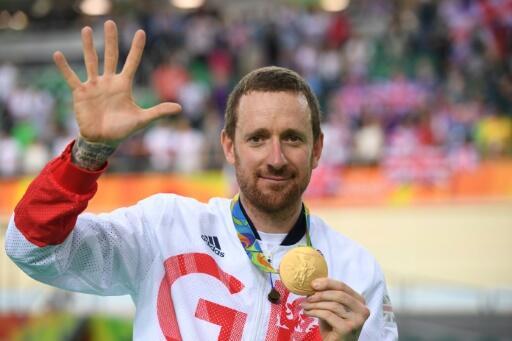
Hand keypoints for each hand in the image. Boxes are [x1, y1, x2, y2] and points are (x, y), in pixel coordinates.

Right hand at [53, 20, 180, 144]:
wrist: (103, 140)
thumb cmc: (122, 130)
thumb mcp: (142, 120)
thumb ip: (158, 111)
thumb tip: (180, 108)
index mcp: (124, 85)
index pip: (132, 62)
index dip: (137, 48)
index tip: (141, 32)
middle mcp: (109, 81)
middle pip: (111, 56)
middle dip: (111, 40)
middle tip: (110, 23)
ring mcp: (94, 86)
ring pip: (91, 61)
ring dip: (88, 46)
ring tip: (87, 30)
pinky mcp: (80, 93)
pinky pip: (71, 78)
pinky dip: (64, 67)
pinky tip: (57, 54)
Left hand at [302, 278, 369, 340]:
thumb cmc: (334, 327)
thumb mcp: (332, 308)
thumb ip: (328, 296)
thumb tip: (314, 283)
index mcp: (359, 301)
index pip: (343, 286)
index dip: (327, 283)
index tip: (313, 283)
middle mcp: (362, 310)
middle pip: (339, 294)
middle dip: (321, 294)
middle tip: (308, 296)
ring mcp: (356, 320)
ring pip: (333, 305)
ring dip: (316, 304)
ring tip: (305, 305)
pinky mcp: (347, 328)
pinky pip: (328, 315)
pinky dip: (315, 312)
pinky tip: (307, 313)